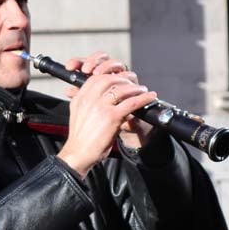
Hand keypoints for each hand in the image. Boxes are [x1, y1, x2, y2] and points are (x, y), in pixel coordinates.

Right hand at [56, 52, 156, 177]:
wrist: (78, 154)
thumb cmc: (80, 138)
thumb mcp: (78, 115)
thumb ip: (87, 103)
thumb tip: (100, 97)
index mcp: (80, 98)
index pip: (95, 78)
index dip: (109, 75)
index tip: (118, 79)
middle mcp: (89, 100)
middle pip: (109, 79)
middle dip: (123, 79)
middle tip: (132, 84)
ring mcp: (100, 107)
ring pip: (122, 89)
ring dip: (135, 88)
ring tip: (143, 90)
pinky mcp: (111, 117)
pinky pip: (131, 103)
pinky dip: (143, 98)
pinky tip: (149, 97)